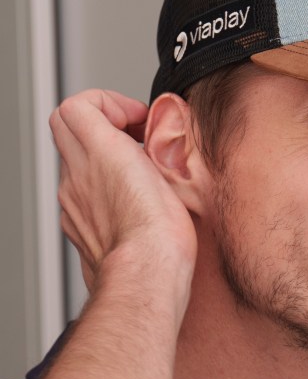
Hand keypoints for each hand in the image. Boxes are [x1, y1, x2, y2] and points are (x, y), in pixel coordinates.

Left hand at [50, 89, 197, 290]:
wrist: (144, 276)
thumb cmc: (161, 235)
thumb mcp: (170, 174)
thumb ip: (157, 150)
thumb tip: (158, 142)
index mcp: (101, 153)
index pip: (79, 105)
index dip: (110, 103)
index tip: (136, 118)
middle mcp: (77, 175)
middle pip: (66, 126)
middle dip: (100, 122)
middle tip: (131, 136)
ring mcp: (72, 202)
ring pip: (73, 162)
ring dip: (100, 157)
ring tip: (133, 172)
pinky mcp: (75, 227)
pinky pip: (77, 195)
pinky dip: (97, 189)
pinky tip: (125, 204)